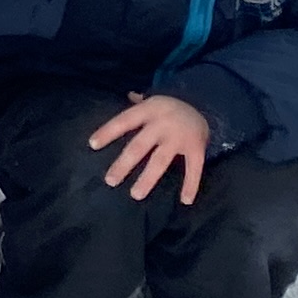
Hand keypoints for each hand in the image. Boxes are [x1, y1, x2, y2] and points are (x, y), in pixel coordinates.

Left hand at [90, 92, 213, 203]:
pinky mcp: (197, 148)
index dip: (108, 132)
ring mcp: (179, 137)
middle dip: (124, 164)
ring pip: (161, 160)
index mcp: (149, 110)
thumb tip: (126, 96)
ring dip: (147, 178)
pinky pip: (194, 168)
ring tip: (135, 194)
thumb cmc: (168, 108)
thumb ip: (137, 104)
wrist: (205, 103)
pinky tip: (185, 200)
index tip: (92, 145)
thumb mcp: (152, 102)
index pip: (124, 121)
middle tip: (110, 181)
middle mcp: (162, 123)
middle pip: (139, 145)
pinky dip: (191, 184)